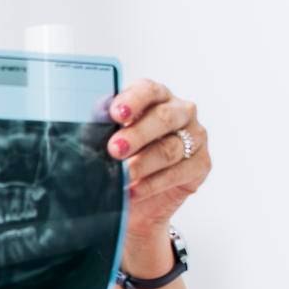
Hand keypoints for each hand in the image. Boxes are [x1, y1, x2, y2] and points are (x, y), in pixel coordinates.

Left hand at [106, 79, 211, 241]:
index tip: (115, 114)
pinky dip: (153, 184)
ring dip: (143, 163)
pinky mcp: (200, 164)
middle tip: (115, 149)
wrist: (133, 198)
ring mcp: (194, 137)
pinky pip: (179, 172)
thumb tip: (87, 127)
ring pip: (170, 148)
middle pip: (163, 118)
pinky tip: (134, 190)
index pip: (147, 90)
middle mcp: (179, 112)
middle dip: (137, 134)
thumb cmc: (118, 161)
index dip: (132, 100)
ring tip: (122, 176)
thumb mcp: (105, 142)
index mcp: (155, 97)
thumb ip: (101, 130)